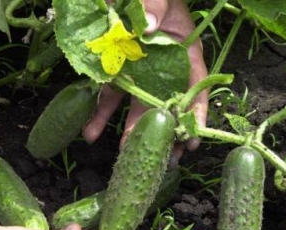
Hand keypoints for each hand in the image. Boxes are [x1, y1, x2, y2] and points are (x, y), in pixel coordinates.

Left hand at [84, 0, 208, 165]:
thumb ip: (154, 7)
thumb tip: (150, 29)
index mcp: (183, 51)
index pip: (195, 87)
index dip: (195, 114)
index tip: (192, 139)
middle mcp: (164, 68)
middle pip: (166, 104)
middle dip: (163, 132)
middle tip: (163, 159)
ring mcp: (139, 71)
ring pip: (137, 106)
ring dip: (130, 131)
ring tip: (123, 153)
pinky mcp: (116, 70)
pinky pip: (108, 95)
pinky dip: (99, 114)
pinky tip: (90, 133)